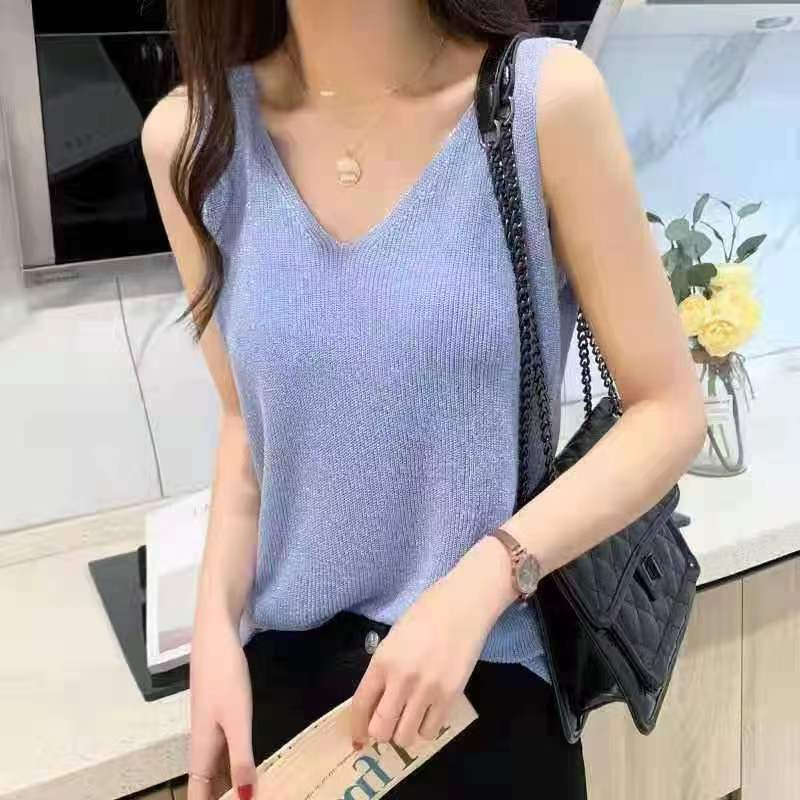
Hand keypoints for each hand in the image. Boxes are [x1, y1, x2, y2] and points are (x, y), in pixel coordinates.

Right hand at [187, 611, 255, 799]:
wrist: (216, 635)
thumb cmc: (224, 677)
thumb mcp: (237, 720)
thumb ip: (240, 759)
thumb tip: (246, 799)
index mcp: (201, 749)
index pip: (197, 793)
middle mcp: (202, 741)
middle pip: (206, 783)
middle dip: (222, 797)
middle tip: (250, 799)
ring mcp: (211, 726)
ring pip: (216, 767)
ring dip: (230, 783)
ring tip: (253, 793)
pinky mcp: (221, 713)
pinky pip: (225, 749)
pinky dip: (236, 763)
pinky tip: (253, 764)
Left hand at [350, 536, 515, 749]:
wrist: (463, 604)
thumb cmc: (427, 613)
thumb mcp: (394, 638)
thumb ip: (384, 669)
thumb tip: (376, 701)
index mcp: (382, 661)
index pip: (360, 705)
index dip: (356, 727)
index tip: (358, 737)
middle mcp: (401, 679)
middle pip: (380, 729)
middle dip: (380, 733)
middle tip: (387, 725)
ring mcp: (427, 690)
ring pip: (405, 736)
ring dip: (404, 732)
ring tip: (409, 718)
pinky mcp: (450, 696)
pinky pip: (431, 730)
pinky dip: (426, 728)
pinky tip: (428, 713)